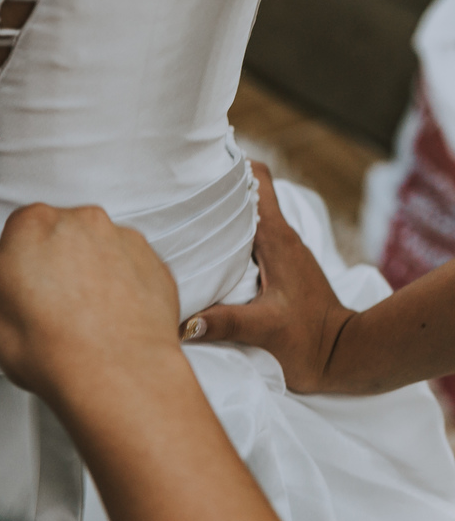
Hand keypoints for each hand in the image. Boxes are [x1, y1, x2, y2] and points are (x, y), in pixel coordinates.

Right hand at [0, 204, 180, 400]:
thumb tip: (5, 268)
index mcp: (33, 225)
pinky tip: (108, 321)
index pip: (19, 229)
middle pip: (62, 233)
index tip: (20, 283)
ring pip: (100, 250)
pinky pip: (131, 269)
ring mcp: (123, 242)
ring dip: (91, 274)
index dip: (18, 260)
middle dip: (57, 262)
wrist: (115, 374)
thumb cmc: (52, 347)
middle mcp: (82, 223)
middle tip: (50, 306)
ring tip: (83, 320)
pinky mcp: (154, 266)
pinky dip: (122, 288)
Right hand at [180, 163, 355, 392]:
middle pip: (245, 192)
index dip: (229, 164)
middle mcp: (281, 238)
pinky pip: (249, 240)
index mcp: (277, 239)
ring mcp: (282, 252)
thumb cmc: (311, 341)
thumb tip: (181, 324)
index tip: (196, 164)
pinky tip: (202, 252)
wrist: (345, 356)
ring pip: (246, 216)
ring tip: (180, 216)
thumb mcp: (265, 330)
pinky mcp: (280, 268)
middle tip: (174, 189)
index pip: (257, 179)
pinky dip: (226, 237)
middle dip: (212, 186)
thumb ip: (224, 323)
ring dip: (218, 213)